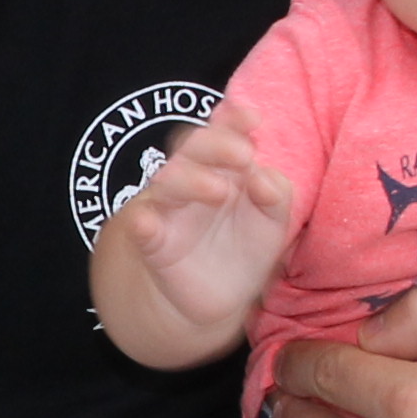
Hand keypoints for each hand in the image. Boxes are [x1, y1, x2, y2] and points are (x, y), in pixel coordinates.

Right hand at [108, 113, 295, 334]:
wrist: (220, 298)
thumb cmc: (245, 248)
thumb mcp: (273, 222)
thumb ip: (275, 195)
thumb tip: (263, 176)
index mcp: (223, 167)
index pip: (223, 133)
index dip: (233, 120)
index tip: (252, 119)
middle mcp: (193, 180)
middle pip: (193, 147)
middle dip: (216, 144)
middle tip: (244, 155)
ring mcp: (170, 209)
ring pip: (168, 181)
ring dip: (190, 180)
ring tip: (220, 191)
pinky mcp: (153, 242)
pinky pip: (141, 225)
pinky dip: (142, 221)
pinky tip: (146, 222)